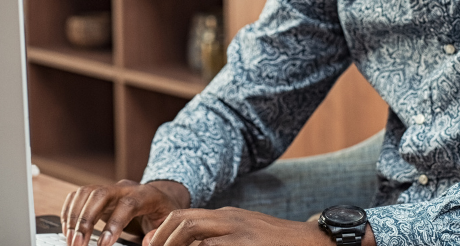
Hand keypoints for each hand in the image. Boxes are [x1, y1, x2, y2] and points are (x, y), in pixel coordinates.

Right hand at [60, 179, 190, 245]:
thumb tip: (147, 242)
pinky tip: (68, 229)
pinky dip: (70, 211)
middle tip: (78, 243)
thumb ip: (159, 232)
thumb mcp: (168, 222)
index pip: (127, 204)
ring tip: (71, 240)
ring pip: (86, 193)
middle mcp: (125, 188)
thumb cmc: (163, 212)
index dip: (114, 223)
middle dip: (86, 219)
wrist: (158, 197)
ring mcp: (110, 188)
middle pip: (101, 195)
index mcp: (146, 194)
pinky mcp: (98, 193)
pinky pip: (78, 195)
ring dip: (74, 217)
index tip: (103, 244)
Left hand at [144, 207, 347, 245]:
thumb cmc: (277, 243)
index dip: (161, 230)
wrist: (312, 242)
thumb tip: (195, 244)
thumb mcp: (246, 233)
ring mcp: (239, 233)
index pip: (185, 216)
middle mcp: (230, 220)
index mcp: (227, 216)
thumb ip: (221, 237)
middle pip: (184, 222)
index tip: (148, 245)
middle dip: (162, 240)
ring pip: (194, 235)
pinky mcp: (248, 245)